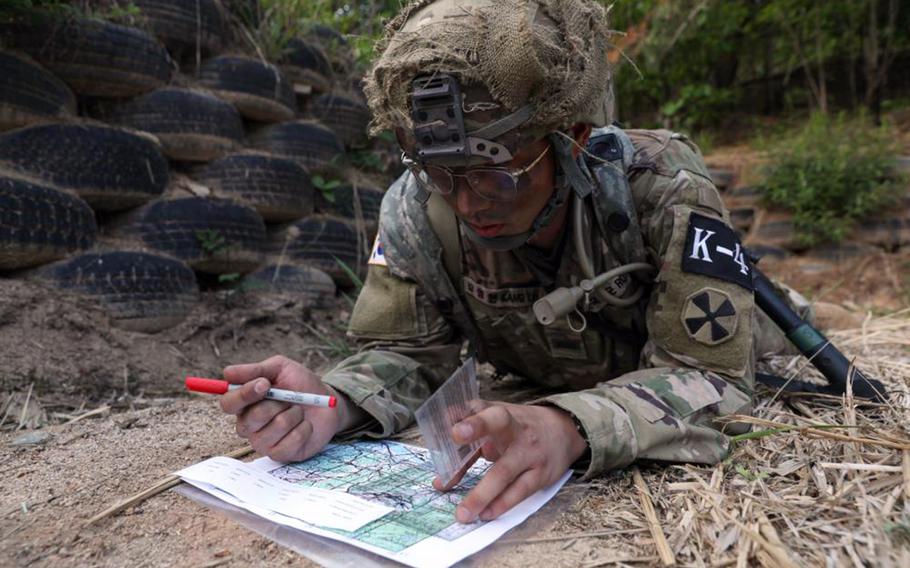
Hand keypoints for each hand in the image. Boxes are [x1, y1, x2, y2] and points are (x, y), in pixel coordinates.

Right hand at [219, 355, 365, 462]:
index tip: (265, 384)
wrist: (327, 404)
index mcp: (244, 403)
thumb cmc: (300, 384)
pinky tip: (305, 425)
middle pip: (250, 419)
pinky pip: (291, 441)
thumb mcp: (280, 368)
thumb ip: (255, 370)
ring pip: (276, 427)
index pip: (228, 403)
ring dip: (294, 414)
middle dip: (276, 404)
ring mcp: (262, 442)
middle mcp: (248, 425)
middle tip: (289, 398)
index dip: (244, 394)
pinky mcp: (280, 454)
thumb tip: (228, 372)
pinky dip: (304, 428)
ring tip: (299, 411)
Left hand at [434, 402, 587, 522]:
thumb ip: (468, 423)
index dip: (470, 420)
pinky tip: (485, 513)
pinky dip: (501, 504)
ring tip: (463, 513)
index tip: (454, 430)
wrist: (564, 432)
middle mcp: (516, 428)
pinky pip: (519, 492)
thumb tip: (438, 434)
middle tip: (454, 443)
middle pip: (497, 426)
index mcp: (502, 413)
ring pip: (505, 472)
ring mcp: (529, 452)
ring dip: (482, 494)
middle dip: (476, 433)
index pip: (484, 410)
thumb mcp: (497, 416)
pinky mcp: (540, 475)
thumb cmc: (520, 425)